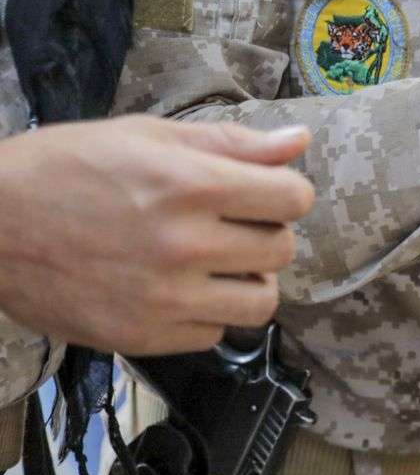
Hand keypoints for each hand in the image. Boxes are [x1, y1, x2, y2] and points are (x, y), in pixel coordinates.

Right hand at [0, 116, 315, 354]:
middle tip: (229, 226)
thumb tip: (299, 142)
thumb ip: (231, 143)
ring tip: (214, 264)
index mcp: (189, 184)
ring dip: (247, 282)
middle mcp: (183, 245)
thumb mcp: (146, 136)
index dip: (285, 193)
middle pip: (282, 251)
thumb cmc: (64, 168)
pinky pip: (212, 335)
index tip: (263, 194)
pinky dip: (204, 315)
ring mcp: (163, 298)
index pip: (293, 199)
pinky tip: (176, 290)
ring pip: (260, 304)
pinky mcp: (140, 338)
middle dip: (264, 234)